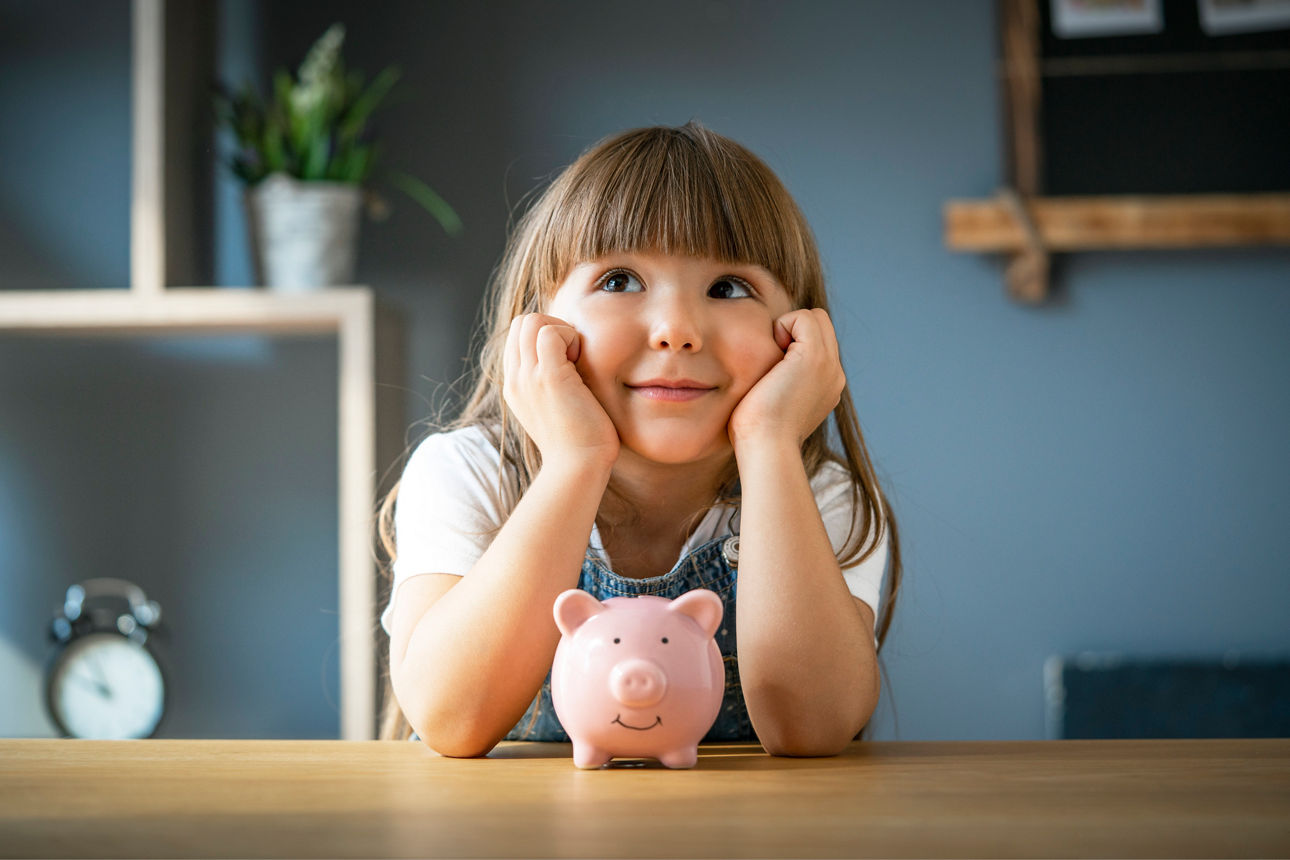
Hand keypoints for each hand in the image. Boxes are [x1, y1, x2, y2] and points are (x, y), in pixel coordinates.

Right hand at [503, 313, 619, 469]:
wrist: (579, 467)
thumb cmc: (580, 441)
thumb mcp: (557, 407)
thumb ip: (553, 383)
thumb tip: (571, 360)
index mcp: (514, 385)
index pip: (519, 336)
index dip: (545, 336)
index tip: (568, 361)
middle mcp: (515, 378)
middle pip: (521, 322)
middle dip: (551, 326)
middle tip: (573, 356)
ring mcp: (528, 377)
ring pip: (531, 320)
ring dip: (561, 330)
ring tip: (575, 360)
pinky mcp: (548, 378)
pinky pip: (550, 332)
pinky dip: (570, 337)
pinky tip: (581, 365)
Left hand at [728, 308, 844, 449]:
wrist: (767, 448)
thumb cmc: (757, 435)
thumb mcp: (774, 404)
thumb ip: (780, 384)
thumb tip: (767, 372)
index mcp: (826, 386)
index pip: (818, 341)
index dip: (793, 341)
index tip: (773, 370)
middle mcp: (834, 374)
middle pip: (820, 324)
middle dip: (793, 331)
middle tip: (773, 361)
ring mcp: (829, 365)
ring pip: (814, 317)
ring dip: (788, 329)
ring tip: (774, 362)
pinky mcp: (815, 356)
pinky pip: (804, 317)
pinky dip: (783, 326)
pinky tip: (773, 356)